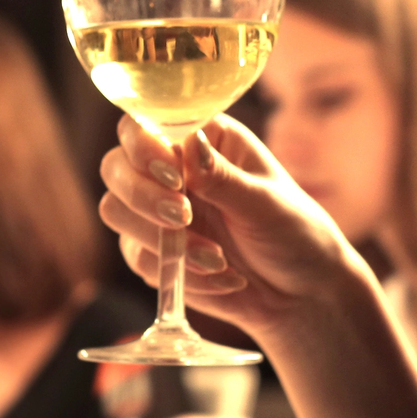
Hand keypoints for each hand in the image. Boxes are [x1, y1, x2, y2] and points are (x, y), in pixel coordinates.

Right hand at [97, 114, 363, 340]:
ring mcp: (155, 210)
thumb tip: (189, 142)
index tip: (175, 177)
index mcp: (200, 137)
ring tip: (217, 258)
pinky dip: (180, 272)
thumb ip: (222, 176)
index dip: (144, 146)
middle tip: (183, 218)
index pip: (144, 124)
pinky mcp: (152, 251)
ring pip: (115, 211)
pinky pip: (139, 258)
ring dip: (161, 239)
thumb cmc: (293, 232)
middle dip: (143, 196)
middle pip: (116, 167)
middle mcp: (170, 168)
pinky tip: (223, 278)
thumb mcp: (265, 203)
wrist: (300, 293)